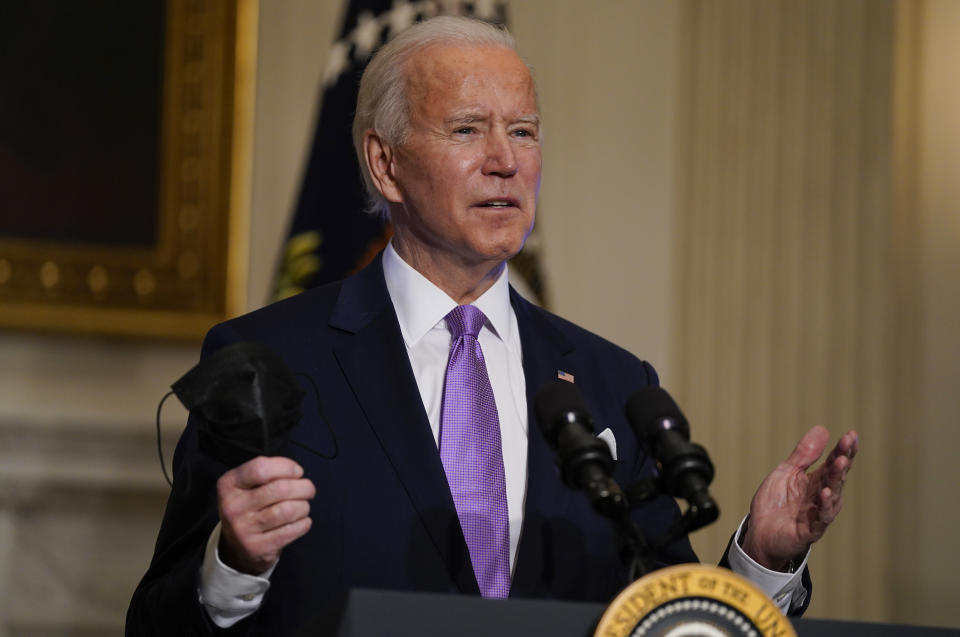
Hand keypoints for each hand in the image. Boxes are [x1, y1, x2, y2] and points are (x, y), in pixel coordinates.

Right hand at [216, 456, 315, 573]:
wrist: (236, 546)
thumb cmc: (250, 506)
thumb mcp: (247, 485)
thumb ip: (268, 473)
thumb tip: (296, 472)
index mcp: (229, 484)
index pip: (261, 468)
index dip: (286, 467)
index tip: (297, 472)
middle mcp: (232, 506)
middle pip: (280, 489)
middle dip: (304, 487)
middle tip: (309, 490)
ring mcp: (243, 529)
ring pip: (288, 510)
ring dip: (304, 506)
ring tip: (303, 506)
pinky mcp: (257, 548)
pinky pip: (291, 530)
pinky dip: (303, 523)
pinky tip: (301, 521)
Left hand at [741, 426, 858, 570]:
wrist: (759, 533)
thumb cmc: (775, 503)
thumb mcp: (786, 472)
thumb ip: (804, 455)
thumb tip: (823, 429)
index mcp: (816, 481)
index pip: (833, 463)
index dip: (843, 449)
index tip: (851, 435)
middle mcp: (821, 496)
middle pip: (835, 476)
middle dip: (843, 459)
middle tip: (848, 443)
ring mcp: (818, 513)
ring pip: (832, 494)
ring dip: (837, 478)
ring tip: (841, 461)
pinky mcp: (810, 529)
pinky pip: (821, 517)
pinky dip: (824, 505)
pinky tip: (825, 492)